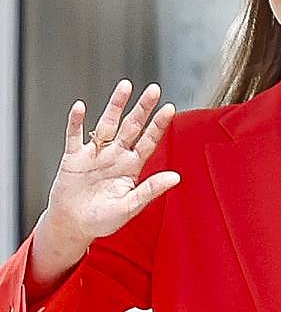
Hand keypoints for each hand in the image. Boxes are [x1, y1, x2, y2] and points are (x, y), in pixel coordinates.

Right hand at [35, 82, 179, 276]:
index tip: (169, 108)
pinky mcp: (73, 158)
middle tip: (154, 90)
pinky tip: (80, 107)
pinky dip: (76, 122)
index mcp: (131, 167)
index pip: (148, 141)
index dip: (158, 125)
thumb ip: (150, 190)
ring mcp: (95, 154)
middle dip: (142, 108)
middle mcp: (115, 156)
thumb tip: (175, 177)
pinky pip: (74, 136)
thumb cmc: (103, 218)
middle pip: (131, 127)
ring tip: (125, 86)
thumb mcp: (130, 206)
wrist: (74, 225)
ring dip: (115, 106)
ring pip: (106, 125)